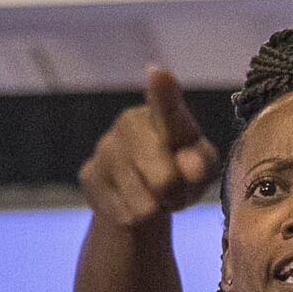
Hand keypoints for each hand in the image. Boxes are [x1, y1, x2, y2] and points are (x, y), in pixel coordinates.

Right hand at [77, 67, 220, 227]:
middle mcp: (130, 123)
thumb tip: (190, 167)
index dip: (163, 92)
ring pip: (144, 205)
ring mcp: (105, 148)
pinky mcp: (88, 175)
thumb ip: (203, 164)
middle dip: (176, 195)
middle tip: (175, 190)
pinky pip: (124, 215)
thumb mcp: (203, 166)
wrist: (143, 191)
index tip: (158, 73)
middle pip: (164, 180)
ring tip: (155, 196)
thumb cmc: (183, 170)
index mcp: (164, 114)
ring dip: (156, 209)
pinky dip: (135, 218)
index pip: (166, 106)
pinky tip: (132, 201)